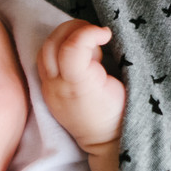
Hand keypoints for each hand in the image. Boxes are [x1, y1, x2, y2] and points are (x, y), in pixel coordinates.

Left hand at [38, 20, 125, 152]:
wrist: (104, 142)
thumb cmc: (121, 112)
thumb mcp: (126, 84)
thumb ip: (113, 58)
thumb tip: (104, 33)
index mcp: (79, 87)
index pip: (71, 48)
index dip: (88, 32)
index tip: (106, 34)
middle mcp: (58, 87)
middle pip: (52, 44)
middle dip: (75, 28)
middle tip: (96, 33)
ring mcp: (49, 89)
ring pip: (44, 50)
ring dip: (64, 36)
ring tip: (86, 41)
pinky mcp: (46, 89)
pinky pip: (43, 59)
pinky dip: (58, 48)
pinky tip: (76, 53)